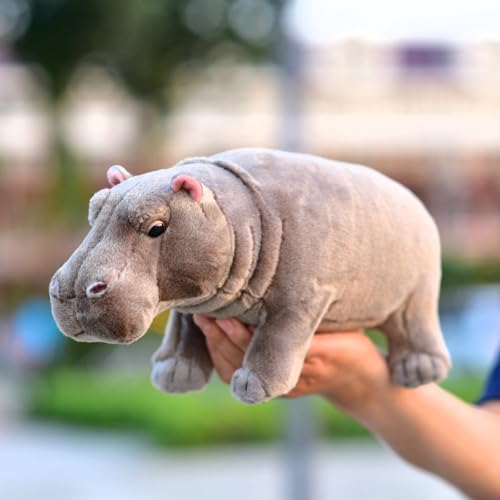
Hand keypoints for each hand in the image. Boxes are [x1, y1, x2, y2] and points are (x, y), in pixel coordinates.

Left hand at [193, 315, 391, 418]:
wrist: (359, 382)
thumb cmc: (352, 345)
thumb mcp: (344, 324)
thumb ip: (314, 312)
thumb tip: (283, 283)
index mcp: (316, 356)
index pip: (269, 347)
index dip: (242, 332)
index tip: (224, 313)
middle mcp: (294, 377)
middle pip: (247, 362)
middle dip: (222, 337)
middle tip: (203, 313)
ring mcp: (282, 389)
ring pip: (238, 374)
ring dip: (216, 348)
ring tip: (202, 321)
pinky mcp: (274, 391)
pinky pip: (241, 380)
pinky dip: (221, 360)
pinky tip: (212, 338)